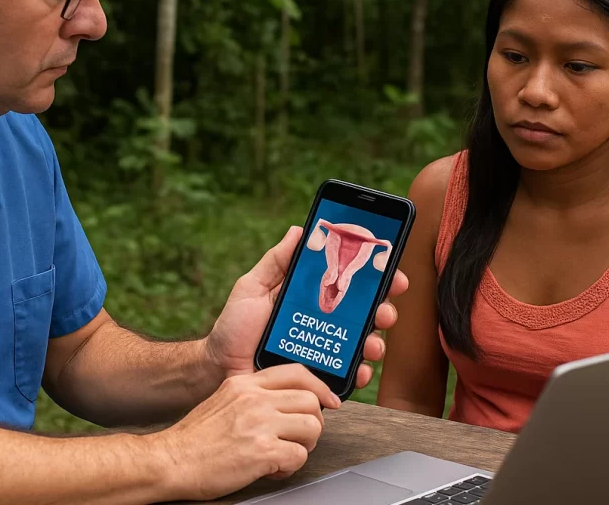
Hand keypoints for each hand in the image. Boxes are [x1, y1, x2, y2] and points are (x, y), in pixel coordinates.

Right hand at [153, 364, 341, 500]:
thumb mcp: (224, 400)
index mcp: (244, 383)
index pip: (297, 372)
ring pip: (312, 427)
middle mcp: (254, 398)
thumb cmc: (194, 438)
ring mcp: (259, 423)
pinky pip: (299, 456)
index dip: (319, 388)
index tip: (327, 402)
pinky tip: (272, 469)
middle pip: (311, 400)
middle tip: (298, 438)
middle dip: (312, 423)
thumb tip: (283, 403)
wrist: (170, 460)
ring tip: (285, 454)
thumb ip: (252, 396)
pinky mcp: (262, 451)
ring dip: (305, 446)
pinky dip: (290, 467)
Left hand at [205, 225, 407, 388]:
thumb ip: (276, 261)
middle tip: (384, 310)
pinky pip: (348, 376)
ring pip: (364, 345)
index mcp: (312, 298)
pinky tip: (360, 369)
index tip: (390, 270)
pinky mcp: (320, 377)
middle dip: (384, 309)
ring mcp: (325, 350)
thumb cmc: (234, 328)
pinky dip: (361, 372)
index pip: (351, 284)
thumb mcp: (252, 287)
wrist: (218, 368)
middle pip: (366, 314)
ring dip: (377, 342)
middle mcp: (325, 323)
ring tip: (372, 342)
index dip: (376, 276)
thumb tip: (300, 230)